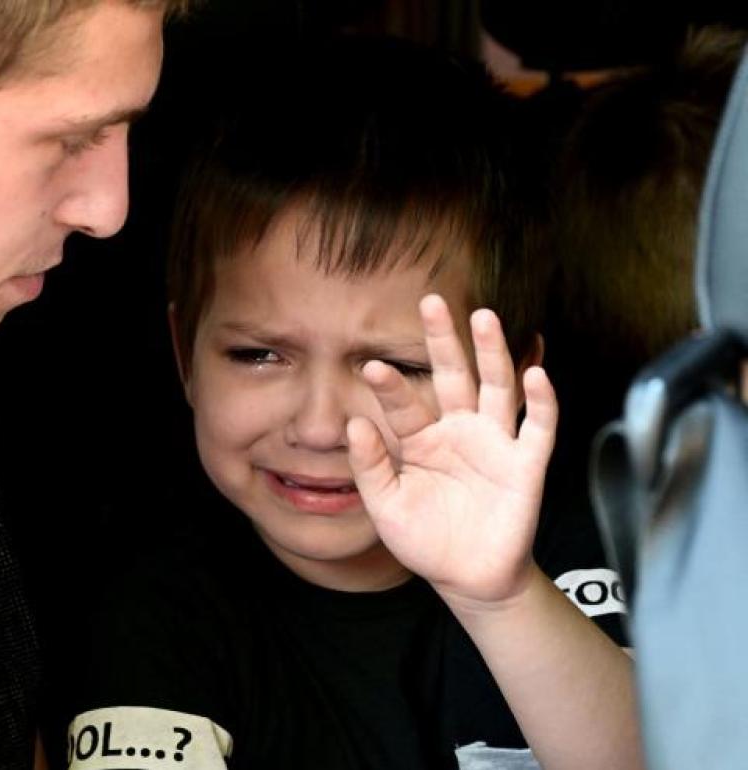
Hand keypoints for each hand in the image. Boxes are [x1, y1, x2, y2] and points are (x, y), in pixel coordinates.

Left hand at [347, 294, 556, 608]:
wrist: (467, 579)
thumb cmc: (425, 540)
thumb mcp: (386, 507)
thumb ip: (371, 467)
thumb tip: (354, 423)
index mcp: (421, 440)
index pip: (404, 404)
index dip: (390, 386)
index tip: (370, 366)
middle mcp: (459, 431)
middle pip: (453, 376)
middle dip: (443, 340)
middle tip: (431, 302)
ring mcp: (494, 444)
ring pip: (496, 388)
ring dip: (493, 353)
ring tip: (482, 318)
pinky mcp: (525, 466)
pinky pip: (537, 428)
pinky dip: (541, 401)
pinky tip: (537, 372)